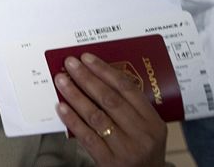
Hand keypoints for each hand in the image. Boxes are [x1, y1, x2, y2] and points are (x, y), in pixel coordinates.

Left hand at [54, 52, 166, 166]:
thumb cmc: (141, 149)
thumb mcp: (146, 128)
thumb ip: (129, 106)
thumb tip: (96, 77)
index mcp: (153, 121)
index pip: (128, 89)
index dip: (105, 71)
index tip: (87, 58)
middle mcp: (142, 134)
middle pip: (110, 99)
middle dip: (87, 78)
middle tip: (70, 64)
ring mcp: (126, 148)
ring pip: (96, 115)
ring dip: (75, 95)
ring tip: (61, 80)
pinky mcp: (109, 161)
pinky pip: (87, 136)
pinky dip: (72, 119)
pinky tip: (62, 107)